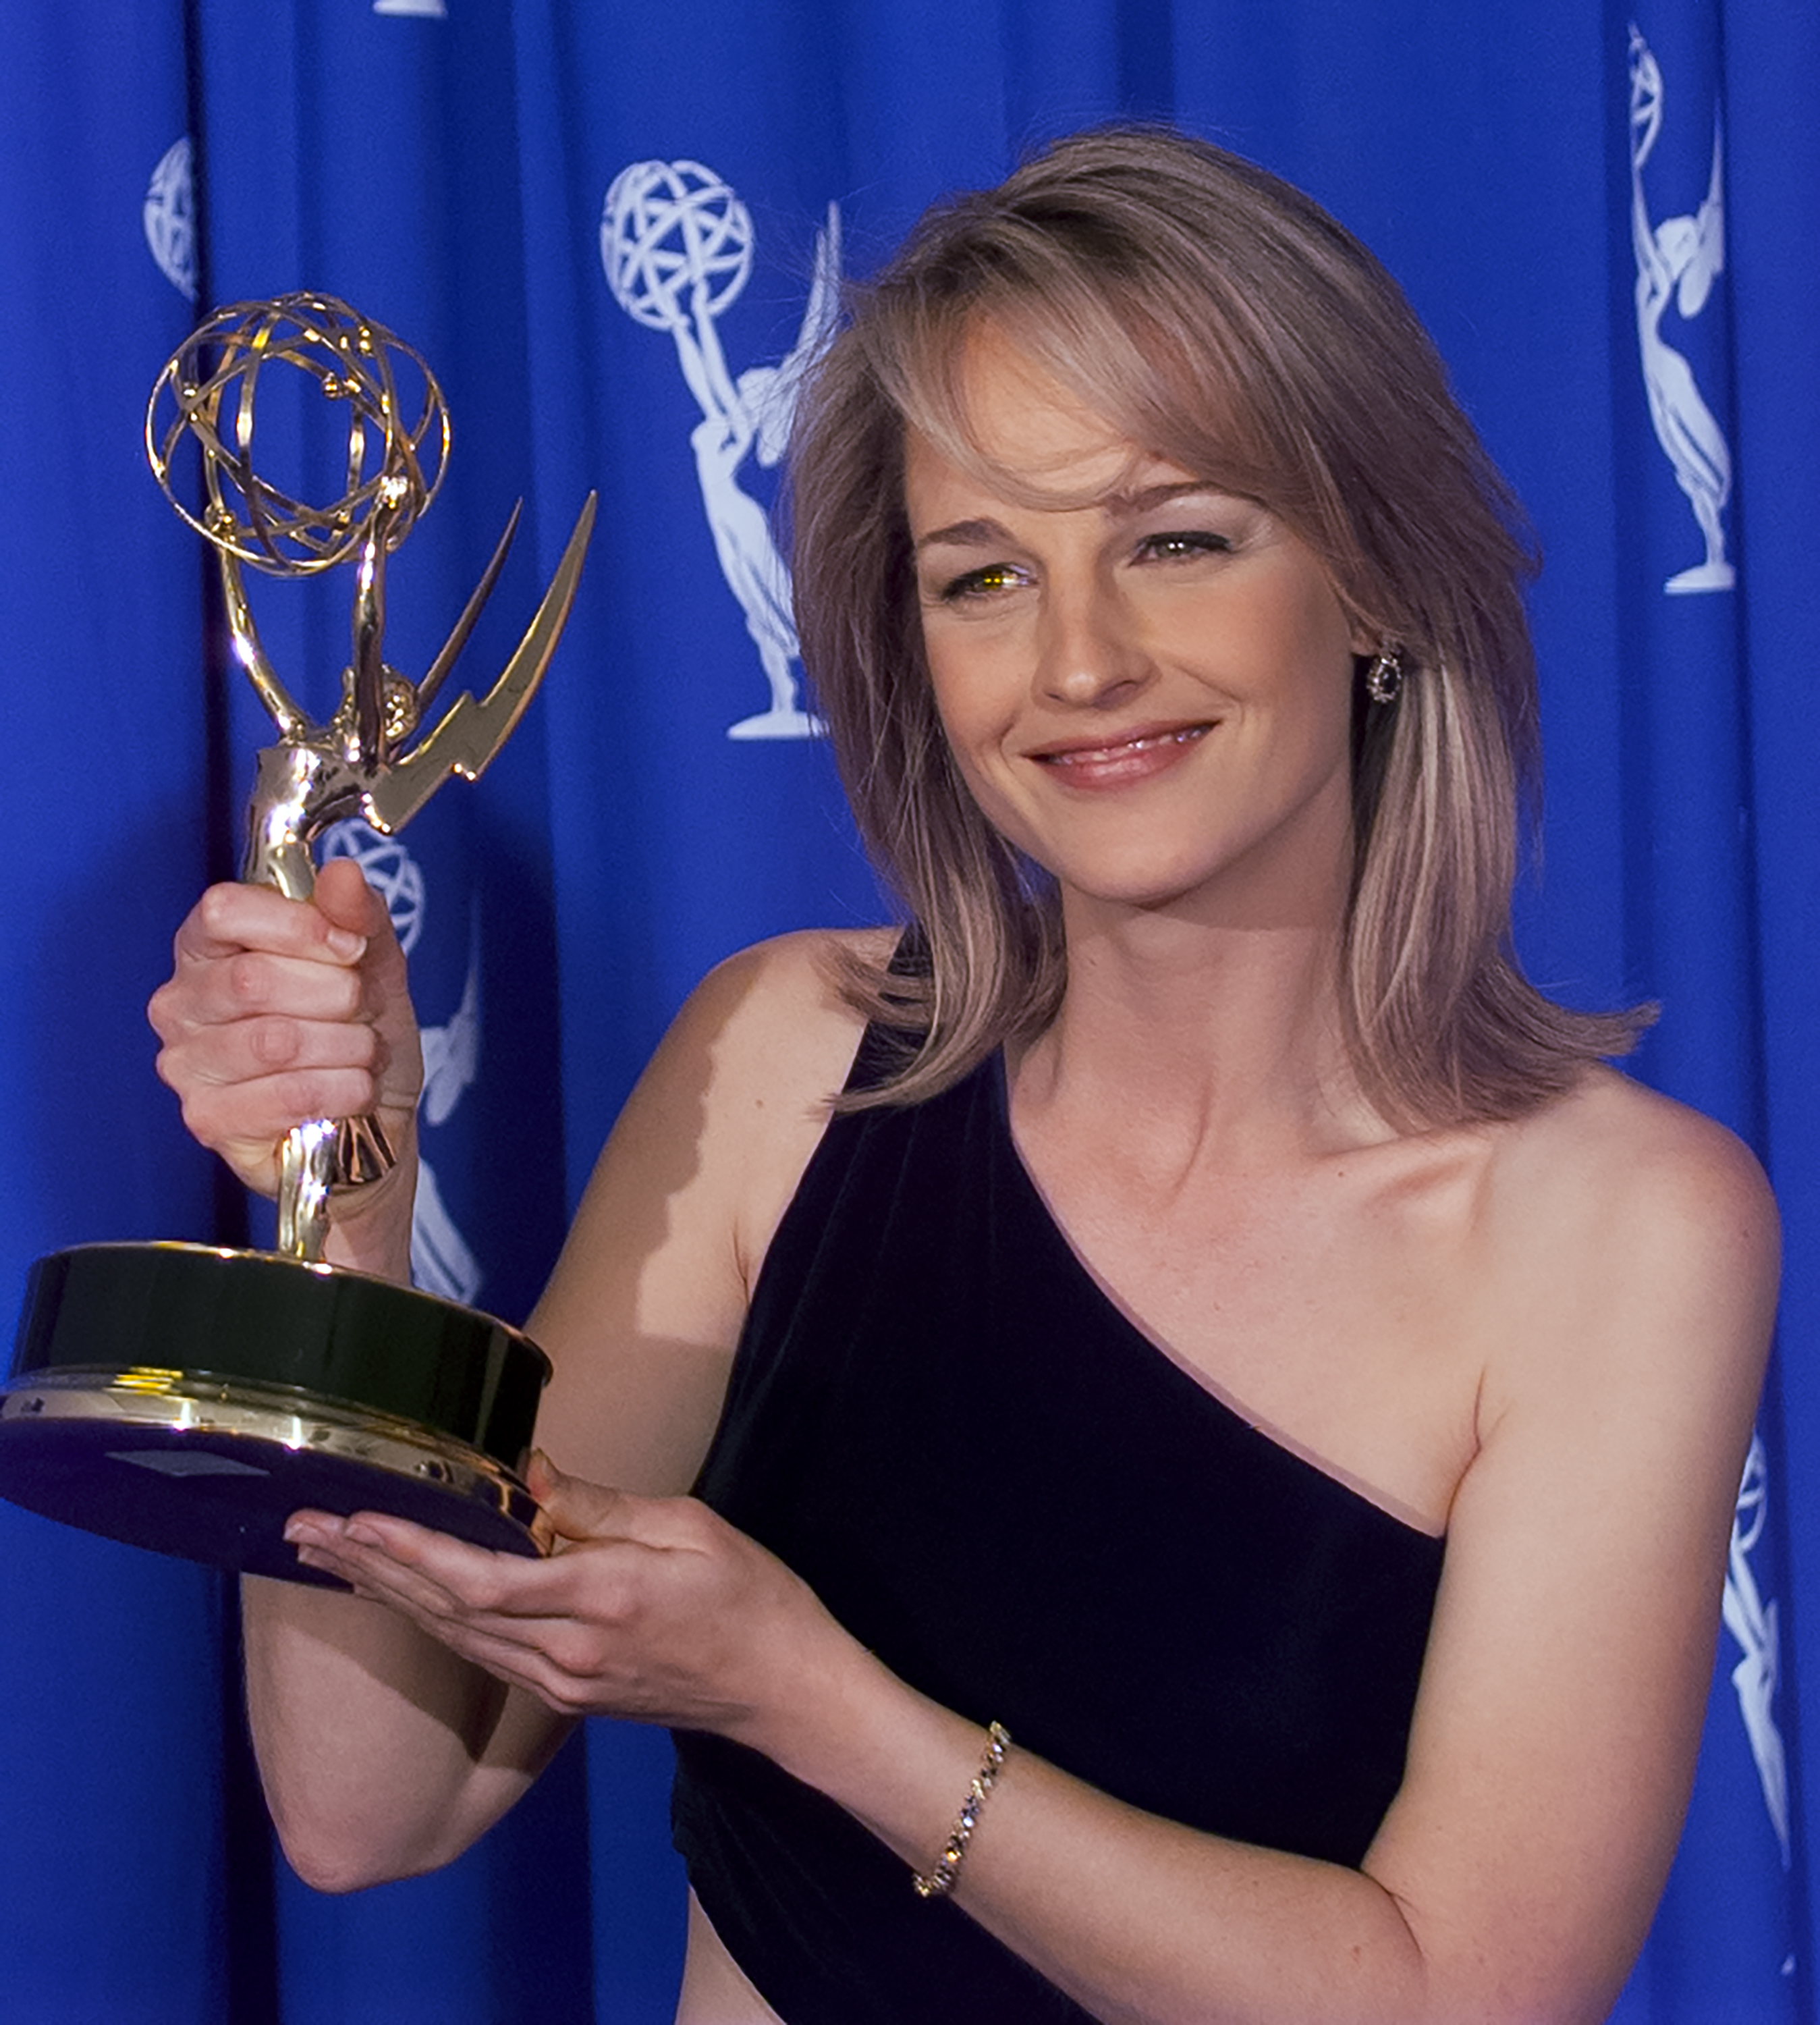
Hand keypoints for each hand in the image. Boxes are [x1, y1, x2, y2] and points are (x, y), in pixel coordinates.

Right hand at [148, 857, 422, 1200]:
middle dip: (336, 995)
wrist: (373, 1122)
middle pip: (254, 976)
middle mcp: (182, 1002)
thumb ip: (358, 916)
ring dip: (347, 1046)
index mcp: (209, 947)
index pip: (225, 909)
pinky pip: (287, 1094)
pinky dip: (342, 1090)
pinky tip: (351, 1090)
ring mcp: (187, 1063)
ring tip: (361, 1053)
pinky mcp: (208, 1119)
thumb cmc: (359, 1038)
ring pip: (276, 1040)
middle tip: (359, 1012)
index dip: (299, 925)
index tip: (348, 947)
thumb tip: (342, 873)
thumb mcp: (374, 967)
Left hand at [282, 1455, 842, 1740]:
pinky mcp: (565, 1697)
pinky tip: (401, 1594)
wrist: (782, 1690)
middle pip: (446, 1610)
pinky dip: (432, 1618)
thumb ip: (600, 1507)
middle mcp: (565, 1654)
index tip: (353, 1518)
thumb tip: (526, 1475)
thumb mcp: (687, 1529)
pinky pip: (482, 1653)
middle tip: (302, 1530)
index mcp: (600, 1601)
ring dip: (386, 1594)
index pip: (480, 1577)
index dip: (411, 1549)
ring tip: (329, 1556)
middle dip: (370, 1567)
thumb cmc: (749, 1596)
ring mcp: (561, 1684)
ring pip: (454, 1637)